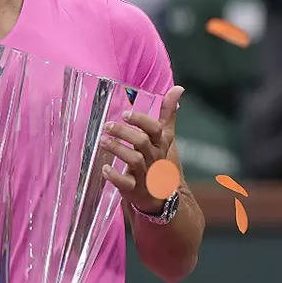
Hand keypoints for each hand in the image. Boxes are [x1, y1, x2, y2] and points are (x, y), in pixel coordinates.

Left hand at [101, 85, 183, 214]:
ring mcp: (145, 174)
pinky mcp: (135, 189)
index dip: (141, 121)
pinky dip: (115, 176)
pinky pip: (126, 183)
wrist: (161, 194)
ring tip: (102, 140)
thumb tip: (178, 88)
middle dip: (124, 133)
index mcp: (159, 143)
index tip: (126, 114)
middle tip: (107, 125)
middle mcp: (154, 158)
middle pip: (142, 143)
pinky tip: (104, 168)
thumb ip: (168, 113)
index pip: (155, 129)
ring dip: (117, 149)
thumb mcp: (164, 136)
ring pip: (134, 160)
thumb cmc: (157, 159)